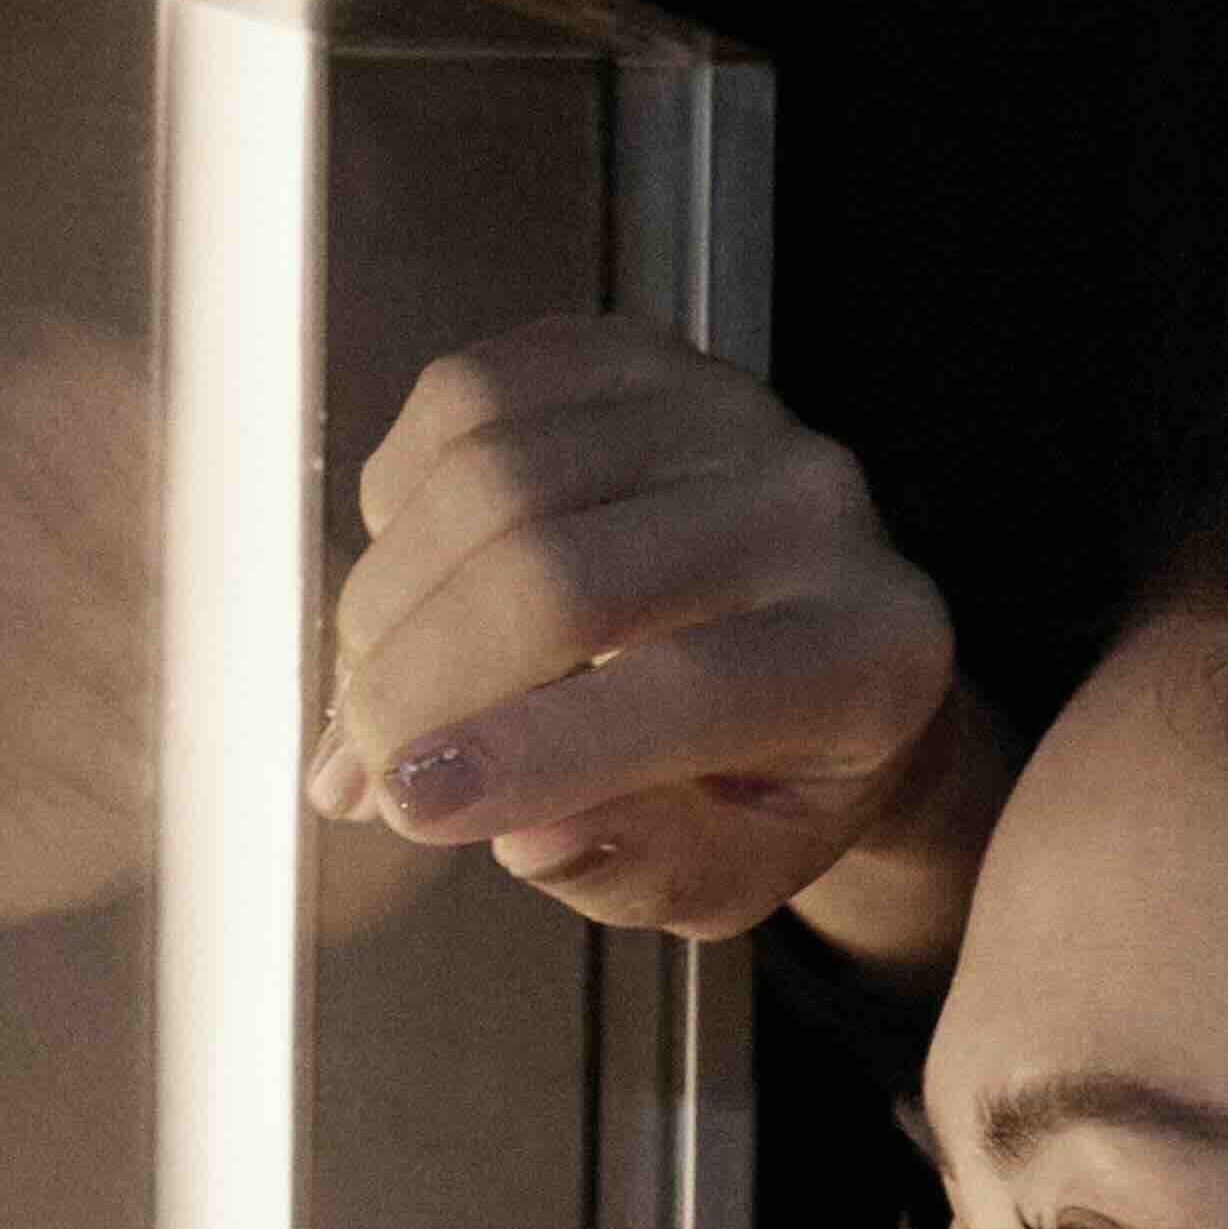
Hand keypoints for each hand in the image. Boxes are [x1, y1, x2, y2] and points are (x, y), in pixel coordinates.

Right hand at [309, 313, 994, 962]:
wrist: (816, 642)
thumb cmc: (769, 782)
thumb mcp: (728, 877)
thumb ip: (637, 868)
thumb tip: (524, 832)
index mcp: (865, 657)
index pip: (680, 692)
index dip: (524, 750)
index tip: (408, 804)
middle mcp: (812, 506)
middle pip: (559, 569)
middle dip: (422, 677)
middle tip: (362, 766)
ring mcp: (723, 405)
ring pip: (491, 475)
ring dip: (389, 599)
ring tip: (371, 694)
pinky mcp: (637, 351)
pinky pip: (468, 396)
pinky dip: (401, 500)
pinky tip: (407, 583)